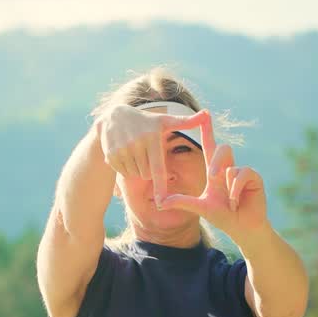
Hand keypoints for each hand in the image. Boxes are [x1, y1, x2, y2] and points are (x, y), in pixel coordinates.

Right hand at [96, 103, 210, 204]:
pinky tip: (124, 153)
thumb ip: (187, 122)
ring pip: (135, 174)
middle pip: (147, 174)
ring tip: (134, 151)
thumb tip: (207, 113)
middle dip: (148, 169)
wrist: (114, 117)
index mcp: (153, 138)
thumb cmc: (146, 122)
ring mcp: (122, 149)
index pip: (158, 169)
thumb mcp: (165, 121)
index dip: (160, 187)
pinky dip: (125, 168)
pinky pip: (123, 172)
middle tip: (145, 153)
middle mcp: (137, 143)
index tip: (162, 203)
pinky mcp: (111, 155)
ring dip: (136, 169)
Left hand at [157, 109, 268, 236]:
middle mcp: (229, 168)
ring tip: (229, 201)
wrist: (242, 228)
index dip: (207, 131)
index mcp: (216, 171)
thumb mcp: (200, 207)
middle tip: (212, 177)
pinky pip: (243, 174)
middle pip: (223, 149)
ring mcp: (242, 172)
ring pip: (232, 165)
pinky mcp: (254, 177)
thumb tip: (160, 202)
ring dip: (227, 184)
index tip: (204, 114)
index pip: (210, 146)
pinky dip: (236, 190)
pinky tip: (236, 202)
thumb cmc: (223, 217)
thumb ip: (182, 202)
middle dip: (216, 163)